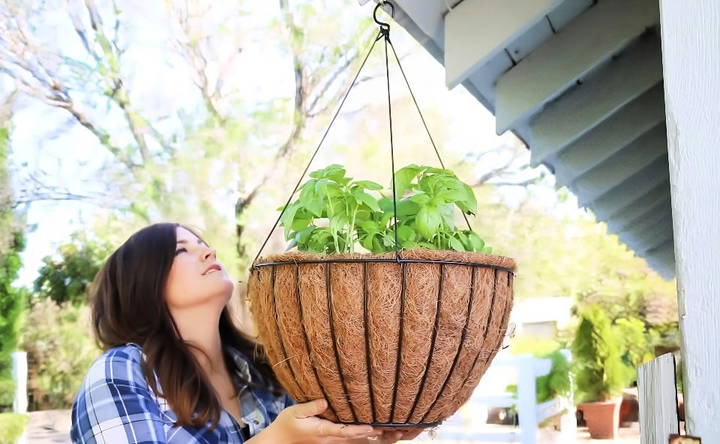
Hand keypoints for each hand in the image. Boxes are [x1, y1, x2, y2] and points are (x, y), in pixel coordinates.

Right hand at [257, 399, 382, 443]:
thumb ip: (311, 407)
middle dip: (370, 435)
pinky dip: (359, 436)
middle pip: (353, 438)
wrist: (279, 440)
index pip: (343, 432)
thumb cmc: (287, 424)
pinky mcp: (328, 439)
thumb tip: (325, 401)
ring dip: (368, 437)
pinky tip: (370, 432)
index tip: (371, 428)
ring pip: (352, 441)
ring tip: (386, 431)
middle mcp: (328, 439)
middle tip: (388, 429)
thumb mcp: (295, 412)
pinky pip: (347, 439)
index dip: (358, 430)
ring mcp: (329, 441)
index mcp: (322, 431)